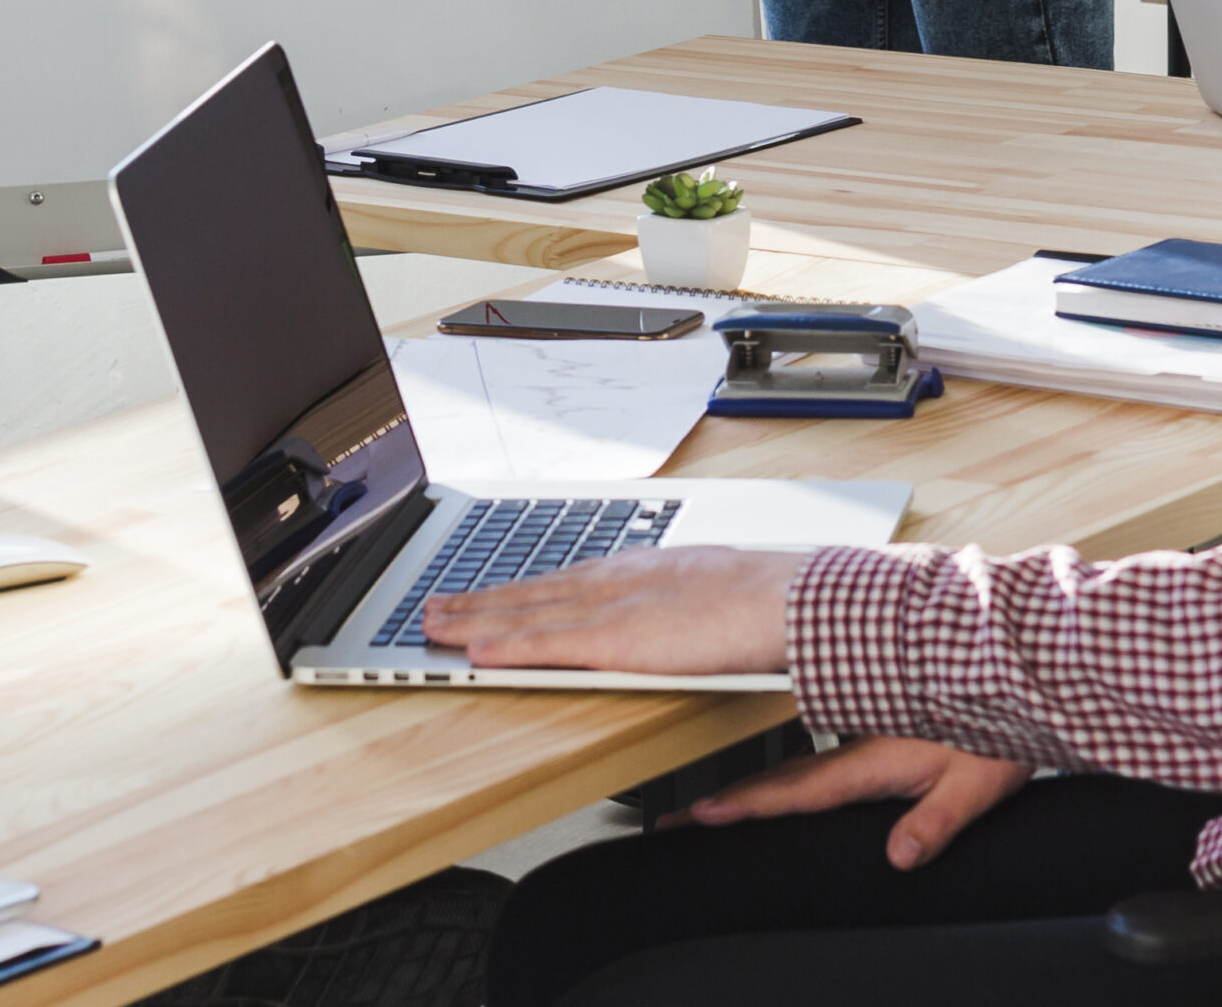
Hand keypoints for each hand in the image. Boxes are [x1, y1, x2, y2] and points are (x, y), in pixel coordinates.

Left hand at [421, 544, 800, 672]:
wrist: (786, 600)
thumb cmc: (764, 601)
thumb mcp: (707, 590)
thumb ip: (673, 604)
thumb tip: (664, 620)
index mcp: (640, 570)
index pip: (564, 579)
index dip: (519, 588)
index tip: (486, 591)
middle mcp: (618, 581)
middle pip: (534, 591)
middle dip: (481, 599)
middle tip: (434, 606)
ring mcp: (615, 607)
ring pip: (529, 612)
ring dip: (477, 618)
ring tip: (436, 625)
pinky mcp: (618, 640)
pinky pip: (550, 644)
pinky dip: (509, 644)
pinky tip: (477, 650)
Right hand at [668, 736, 1033, 870]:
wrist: (1026, 672)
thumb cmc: (1006, 728)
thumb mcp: (977, 783)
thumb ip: (934, 822)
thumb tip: (897, 857)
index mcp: (874, 756)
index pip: (798, 790)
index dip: (745, 805)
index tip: (698, 812)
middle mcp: (861, 739)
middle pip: (781, 776)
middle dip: (728, 797)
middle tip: (679, 814)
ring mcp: (867, 727)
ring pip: (798, 760)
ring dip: (755, 780)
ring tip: (713, 800)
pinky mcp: (880, 722)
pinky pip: (821, 750)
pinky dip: (789, 766)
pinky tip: (783, 775)